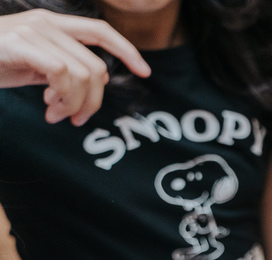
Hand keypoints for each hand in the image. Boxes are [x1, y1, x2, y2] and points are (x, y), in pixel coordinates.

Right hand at [0, 10, 149, 125]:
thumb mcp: (33, 66)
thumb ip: (61, 70)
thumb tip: (91, 86)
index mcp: (51, 24)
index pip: (100, 32)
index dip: (126, 51)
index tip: (145, 72)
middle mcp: (45, 22)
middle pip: (96, 67)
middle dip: (93, 101)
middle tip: (75, 119)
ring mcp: (33, 31)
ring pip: (83, 75)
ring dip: (75, 104)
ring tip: (56, 113)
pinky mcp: (21, 44)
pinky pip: (62, 74)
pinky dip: (62, 96)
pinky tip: (47, 106)